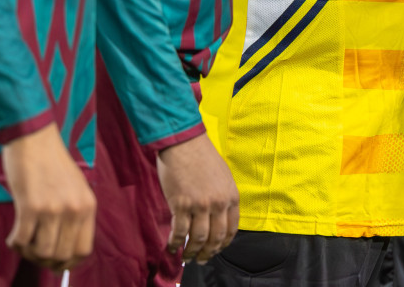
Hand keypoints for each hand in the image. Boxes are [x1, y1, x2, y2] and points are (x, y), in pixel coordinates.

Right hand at [2, 123, 95, 270]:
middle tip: (33, 250)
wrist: (33, 138)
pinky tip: (13, 234)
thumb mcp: (75, 188)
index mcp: (88, 206)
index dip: (67, 262)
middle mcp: (74, 210)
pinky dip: (14, 242)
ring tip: (23, 240)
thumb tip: (61, 252)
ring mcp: (53, 209)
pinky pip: (21, 240)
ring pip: (41, 252)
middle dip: (44, 259)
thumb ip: (73, 216)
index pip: (83, 251)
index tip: (54, 261)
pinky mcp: (31, 206)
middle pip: (61, 256)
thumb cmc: (51, 163)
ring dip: (28, 252)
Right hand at [157, 133, 238, 263]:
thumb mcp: (223, 176)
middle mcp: (218, 203)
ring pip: (197, 239)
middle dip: (208, 253)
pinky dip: (174, 243)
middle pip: (215, 238)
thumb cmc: (202, 157)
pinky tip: (172, 248)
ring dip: (192, 252)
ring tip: (187, 257)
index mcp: (231, 196)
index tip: (216, 249)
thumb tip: (217, 218)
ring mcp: (200, 205)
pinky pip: (179, 232)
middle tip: (202, 260)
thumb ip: (223, 197)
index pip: (232, 228)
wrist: (184, 143)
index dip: (223, 244)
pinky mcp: (181, 205)